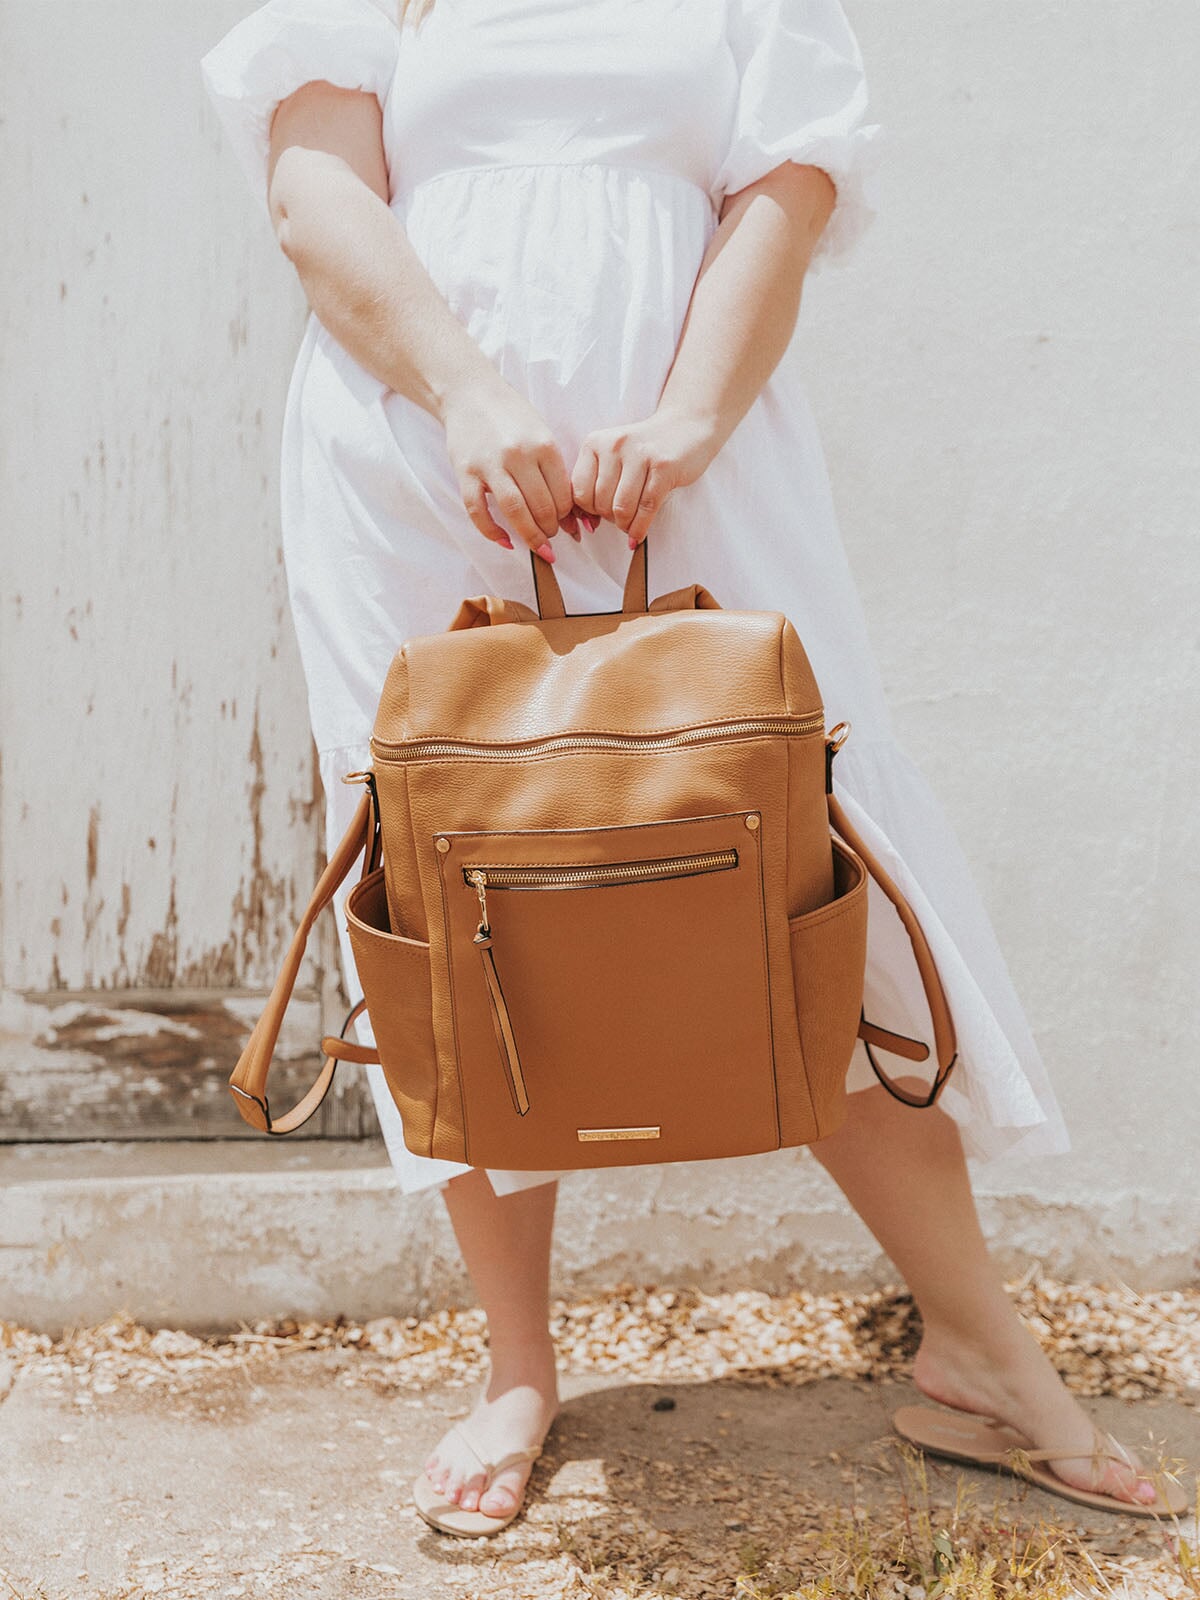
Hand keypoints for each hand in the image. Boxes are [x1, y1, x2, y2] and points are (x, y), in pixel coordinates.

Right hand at [440, 373, 582, 562]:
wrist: (470, 393)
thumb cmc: (511, 416)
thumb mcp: (541, 434)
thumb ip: (553, 470)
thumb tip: (570, 512)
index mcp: (543, 445)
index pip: (563, 494)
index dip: (567, 516)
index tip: (567, 524)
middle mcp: (519, 455)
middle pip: (542, 507)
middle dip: (550, 530)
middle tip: (550, 536)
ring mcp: (490, 465)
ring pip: (515, 512)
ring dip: (529, 535)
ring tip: (537, 545)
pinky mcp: (466, 473)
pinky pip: (479, 512)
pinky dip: (492, 532)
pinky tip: (505, 541)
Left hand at [570, 407, 719, 547]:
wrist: (685, 427)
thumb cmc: (644, 450)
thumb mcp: (612, 458)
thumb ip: (595, 484)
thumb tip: (588, 525)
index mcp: (594, 443)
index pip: (578, 491)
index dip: (588, 511)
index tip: (599, 515)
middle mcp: (614, 445)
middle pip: (600, 503)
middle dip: (609, 520)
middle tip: (621, 519)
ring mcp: (639, 454)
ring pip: (622, 508)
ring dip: (626, 525)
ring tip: (630, 526)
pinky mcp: (663, 466)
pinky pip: (647, 507)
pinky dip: (641, 527)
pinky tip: (640, 533)